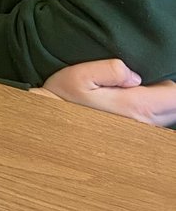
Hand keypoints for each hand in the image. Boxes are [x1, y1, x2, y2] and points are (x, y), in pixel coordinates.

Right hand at [39, 59, 175, 125]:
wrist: (47, 124)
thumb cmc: (62, 99)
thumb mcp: (80, 75)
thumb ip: (111, 69)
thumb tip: (135, 75)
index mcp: (134, 107)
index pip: (175, 97)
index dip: (169, 84)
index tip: (151, 76)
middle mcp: (142, 125)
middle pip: (173, 107)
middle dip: (164, 92)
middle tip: (138, 82)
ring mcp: (138, 136)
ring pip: (166, 117)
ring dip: (157, 104)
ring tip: (131, 93)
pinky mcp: (132, 141)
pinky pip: (154, 125)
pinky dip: (149, 114)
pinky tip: (127, 107)